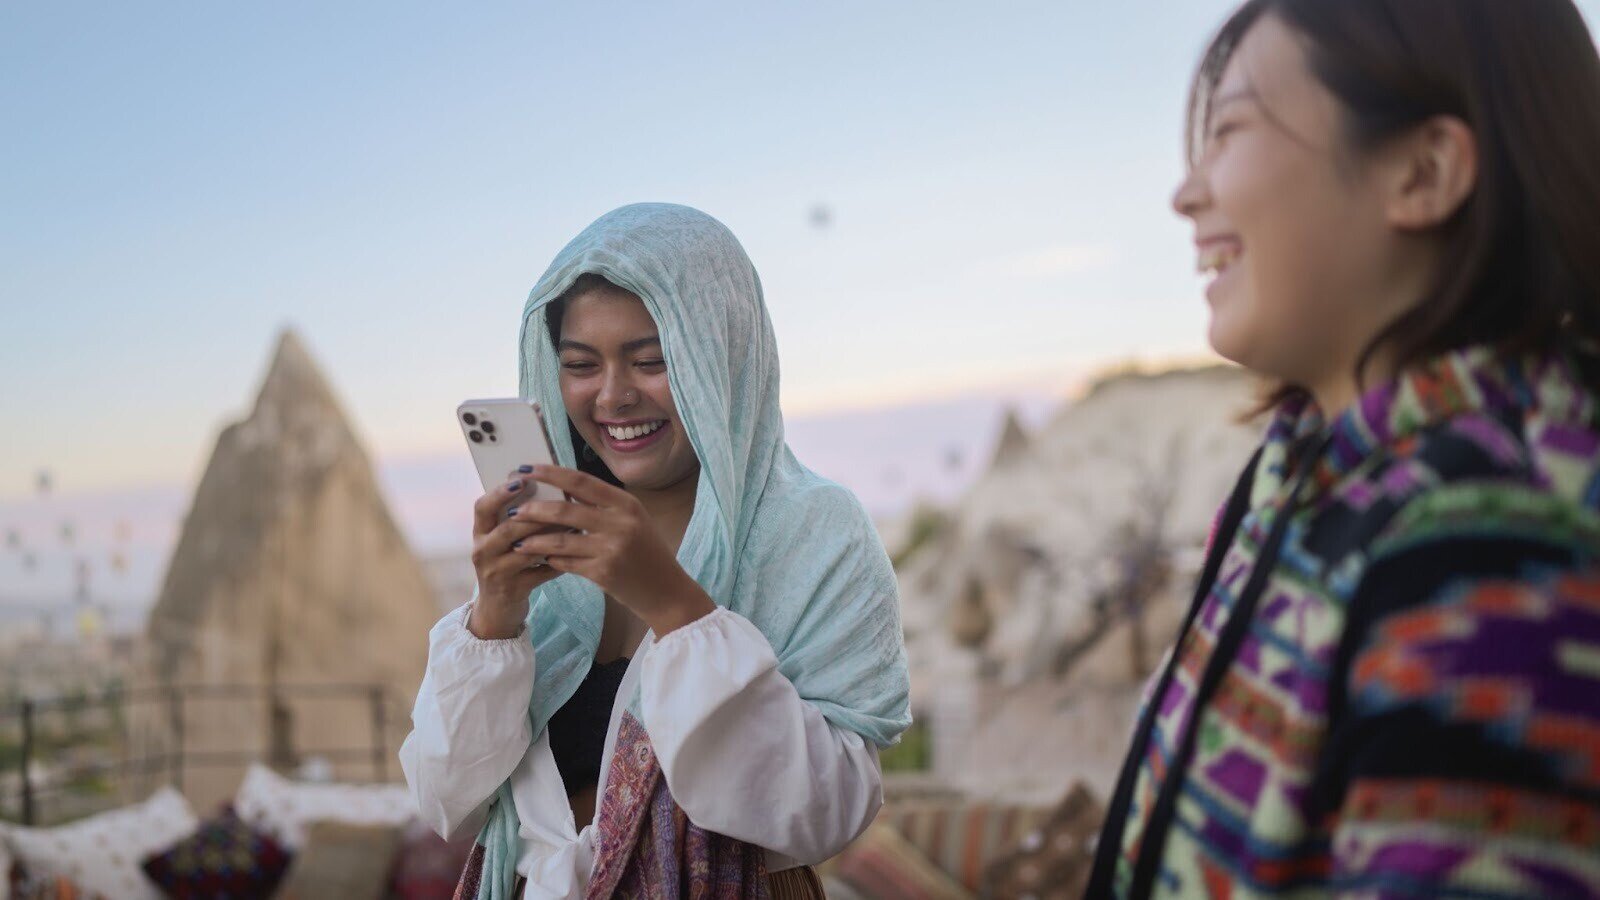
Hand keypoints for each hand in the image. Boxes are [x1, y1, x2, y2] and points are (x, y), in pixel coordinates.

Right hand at [468, 468, 564, 638]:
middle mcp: (482, 551)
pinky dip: (559, 562)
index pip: (482, 507)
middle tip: (560, 502)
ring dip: (551, 537)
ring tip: (574, 524)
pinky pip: (541, 573)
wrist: (496, 610)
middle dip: (535, 515)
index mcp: (480, 533)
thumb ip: (515, 520)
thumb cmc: (505, 565)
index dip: (500, 493)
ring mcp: (496, 572)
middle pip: (507, 529)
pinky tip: (576, 553)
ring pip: (525, 551)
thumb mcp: (501, 542)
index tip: (521, 479)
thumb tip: (547, 487)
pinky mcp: (513, 590)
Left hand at [505, 465, 714, 634]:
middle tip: (514, 510)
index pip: (581, 481)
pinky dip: (550, 558)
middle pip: (565, 509)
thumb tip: (563, 490)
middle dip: (534, 509)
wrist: (667, 592)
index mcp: (626, 504)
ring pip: (560, 539)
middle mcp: (620, 523)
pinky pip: (566, 562)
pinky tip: (539, 558)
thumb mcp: (632, 521)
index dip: (551, 473)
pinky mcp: (603, 572)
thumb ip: (602, 506)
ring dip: (534, 539)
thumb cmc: (647, 553)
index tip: (527, 468)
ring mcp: (611, 548)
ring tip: (516, 540)